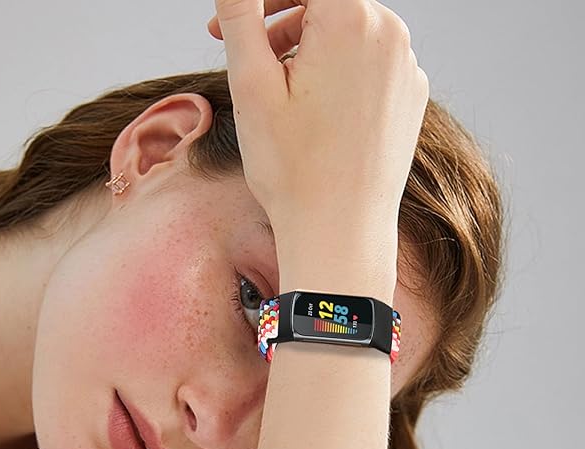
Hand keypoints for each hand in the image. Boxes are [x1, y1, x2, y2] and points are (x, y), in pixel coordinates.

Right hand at [209, 0, 428, 258]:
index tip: (231, 19)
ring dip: (310, 48)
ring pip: (350, 35)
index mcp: (352, 20)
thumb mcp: (252, 84)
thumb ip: (241, 15)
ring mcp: (407, 70)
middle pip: (328, 3)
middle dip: (283, 20)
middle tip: (248, 55)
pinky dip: (340, 74)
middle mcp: (391, 36)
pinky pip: (371, 66)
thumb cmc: (294, 169)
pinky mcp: (411, 100)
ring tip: (282, 91)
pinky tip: (318, 113)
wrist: (340, 231)